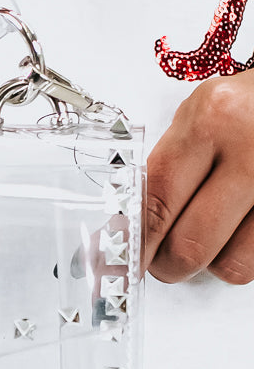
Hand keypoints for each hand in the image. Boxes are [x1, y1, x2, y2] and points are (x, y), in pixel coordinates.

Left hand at [144, 70, 253, 283]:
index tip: (126, 260)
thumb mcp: (202, 116)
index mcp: (208, 122)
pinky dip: (242, 255)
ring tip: (213, 234)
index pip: (155, 203)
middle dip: (169, 264)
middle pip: (188, 245)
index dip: (136, 244)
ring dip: (213, 261)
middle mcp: (246, 150)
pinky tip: (239, 230)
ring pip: (229, 263)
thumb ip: (170, 165)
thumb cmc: (248, 105)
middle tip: (164, 260)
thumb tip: (134, 224)